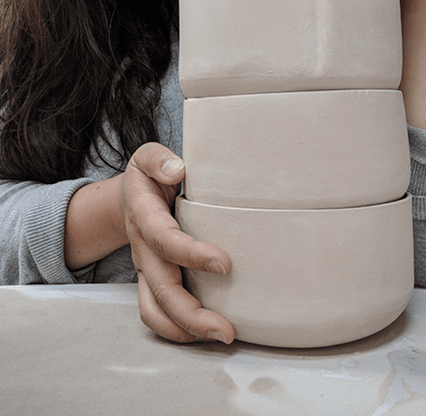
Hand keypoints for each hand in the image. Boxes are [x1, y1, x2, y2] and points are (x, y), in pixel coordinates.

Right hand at [118, 143, 234, 343]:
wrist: (129, 198)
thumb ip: (159, 160)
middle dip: (191, 313)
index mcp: (144, 217)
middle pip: (161, 289)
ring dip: (186, 329)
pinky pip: (159, 314)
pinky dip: (181, 330)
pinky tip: (209, 334)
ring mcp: (146, 270)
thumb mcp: (148, 158)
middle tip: (226, 328)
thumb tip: (177, 171)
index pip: (166, 240)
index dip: (192, 254)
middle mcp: (143, 250)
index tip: (224, 264)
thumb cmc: (150, 177)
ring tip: (222, 336)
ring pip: (155, 310)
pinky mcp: (154, 282)